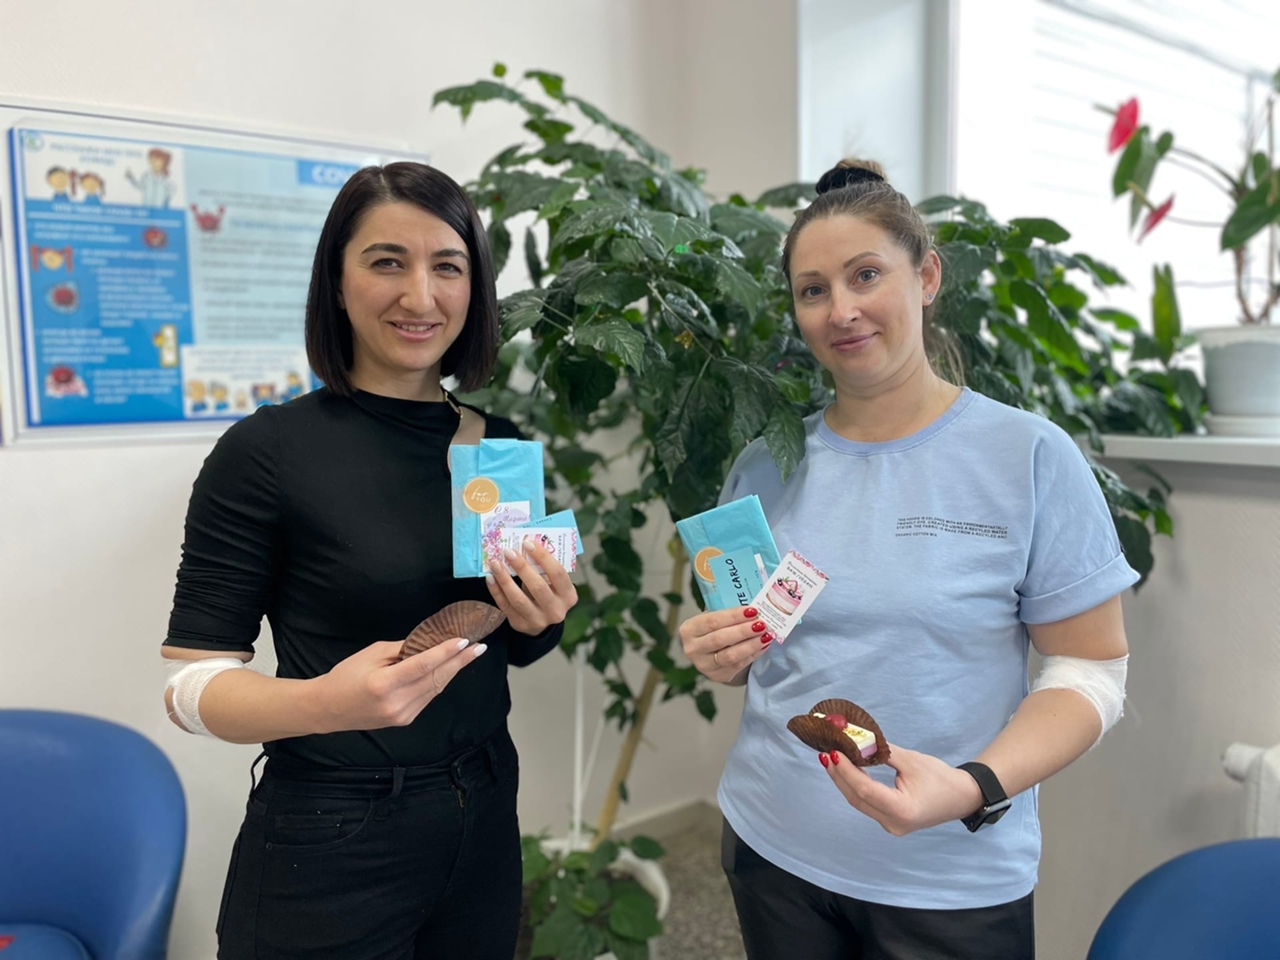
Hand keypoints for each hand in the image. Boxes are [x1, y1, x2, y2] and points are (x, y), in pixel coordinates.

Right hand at [316, 636, 486, 731]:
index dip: (446, 653)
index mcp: (384, 684)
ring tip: (469, 654)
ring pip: (436, 688)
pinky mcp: (405, 720)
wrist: (328, 709)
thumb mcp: (372, 654)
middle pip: (436, 678)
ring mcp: (402, 715)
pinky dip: (439, 681)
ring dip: (453, 670)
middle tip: (479, 646)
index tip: (465, 641)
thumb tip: (430, 642)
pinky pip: (428, 697)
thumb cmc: (346, 676)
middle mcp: (396, 703)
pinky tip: (449, 668)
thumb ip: (402, 649)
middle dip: (460, 661)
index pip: (423, 665)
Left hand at [485, 539, 577, 634]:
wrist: (541, 620)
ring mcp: (538, 621)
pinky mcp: (520, 625)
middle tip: (508, 552)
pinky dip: (496, 591)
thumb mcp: (553, 584)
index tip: (527, 543)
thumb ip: (543, 569)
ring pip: (518, 599)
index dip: (543, 557)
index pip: (557, 574)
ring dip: (505, 579)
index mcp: (568, 596)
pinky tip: (490, 578)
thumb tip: (523, 546)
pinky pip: (505, 606)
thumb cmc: (548, 593)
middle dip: (521, 567)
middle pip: (538, 586)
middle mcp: (556, 611)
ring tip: (495, 563)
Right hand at [678, 606, 772, 683]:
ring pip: (730, 655)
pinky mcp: (718, 675)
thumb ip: (726, 610)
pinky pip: (738, 665)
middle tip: (762, 623)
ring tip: (766, 635)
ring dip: (751, 644)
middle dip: (744, 631)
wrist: (711, 651)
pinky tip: (763, 645)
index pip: (712, 621)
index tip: (752, 610)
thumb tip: (753, 603)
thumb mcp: (713, 616)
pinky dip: (753, 654)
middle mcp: (693, 648)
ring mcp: (704, 665)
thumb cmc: (714, 628)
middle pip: (720, 639)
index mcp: (689, 629)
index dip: (733, 616)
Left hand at [818, 745, 984, 835]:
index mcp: (902, 810)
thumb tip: (856, 740)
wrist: (962, 797)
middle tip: (826, 752)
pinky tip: (847, 770)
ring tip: (832, 759)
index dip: (846, 770)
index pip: (865, 789)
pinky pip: (866, 803)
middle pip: (857, 798)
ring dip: (844, 780)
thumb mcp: (911, 760)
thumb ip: (882, 753)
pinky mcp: (889, 821)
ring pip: (859, 802)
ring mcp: (890, 825)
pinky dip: (855, 786)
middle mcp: (893, 823)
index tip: (833, 751)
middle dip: (839, 774)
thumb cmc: (940, 778)